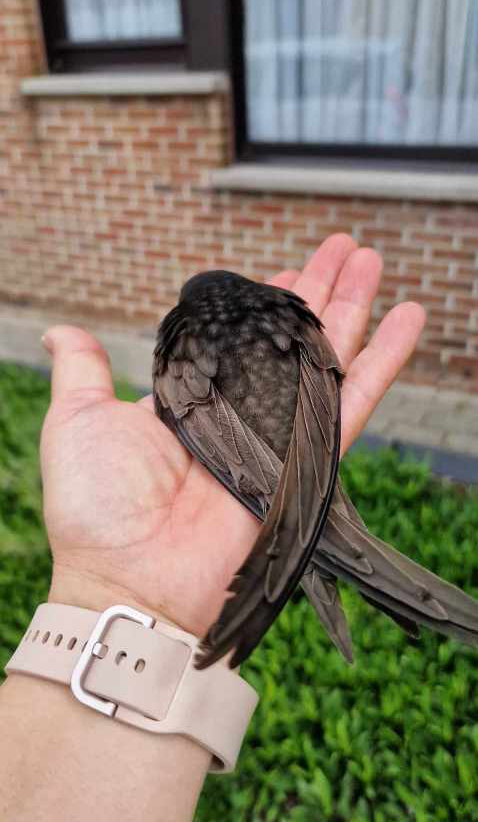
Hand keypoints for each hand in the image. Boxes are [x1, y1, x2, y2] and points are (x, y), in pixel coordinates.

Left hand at [42, 235, 425, 635]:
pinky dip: (384, 361)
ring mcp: (277, 438)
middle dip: (321, 288)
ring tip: (377, 260)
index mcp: (193, 401)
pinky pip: (352, 403)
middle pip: (292, 340)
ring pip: (327, 359)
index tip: (287, 268)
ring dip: (356, 307)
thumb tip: (60, 332)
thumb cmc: (95, 504)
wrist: (129, 575)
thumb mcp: (77, 420)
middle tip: (349, 246)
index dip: (266, 302)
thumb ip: (83, 371)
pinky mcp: (306, 463)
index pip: (240, 339)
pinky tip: (409, 319)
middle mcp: (240, 415)